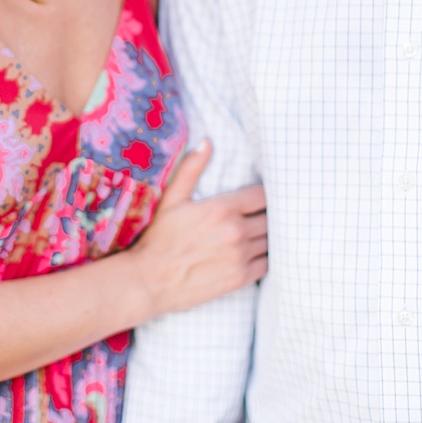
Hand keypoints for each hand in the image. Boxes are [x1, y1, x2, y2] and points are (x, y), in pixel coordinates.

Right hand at [125, 141, 267, 318]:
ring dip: (267, 236)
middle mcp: (236, 231)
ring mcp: (241, 256)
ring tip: (259, 234)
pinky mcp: (241, 277)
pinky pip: (268, 263)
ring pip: (271, 241)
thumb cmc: (158, 238)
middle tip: (260, 216)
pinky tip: (255, 253)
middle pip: (271, 218)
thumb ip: (191, 169)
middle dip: (267, 215)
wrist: (150, 280)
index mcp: (222, 208)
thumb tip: (207, 142)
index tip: (259, 198)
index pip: (262, 196)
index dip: (264, 195)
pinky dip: (265, 257)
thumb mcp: (171, 199)